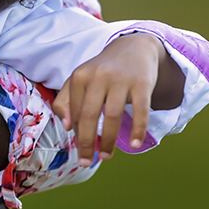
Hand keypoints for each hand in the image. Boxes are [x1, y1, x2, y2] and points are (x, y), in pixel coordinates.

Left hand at [51, 32, 176, 163]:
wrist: (134, 47)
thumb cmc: (103, 70)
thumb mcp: (81, 78)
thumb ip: (66, 100)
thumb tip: (67, 126)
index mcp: (80, 76)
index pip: (75, 111)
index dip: (77, 133)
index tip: (80, 148)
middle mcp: (98, 76)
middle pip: (89, 115)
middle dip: (86, 142)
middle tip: (86, 161)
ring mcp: (120, 79)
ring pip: (112, 116)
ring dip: (108, 140)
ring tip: (106, 155)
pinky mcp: (141, 83)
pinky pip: (140, 111)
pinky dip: (137, 130)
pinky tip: (134, 144)